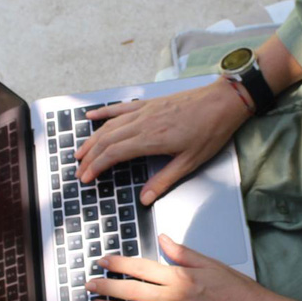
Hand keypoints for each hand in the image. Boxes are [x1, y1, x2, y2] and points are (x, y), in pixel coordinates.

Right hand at [75, 79, 250, 204]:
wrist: (222, 102)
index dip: (96, 166)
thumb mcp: (189, 162)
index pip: (114, 154)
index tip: (86, 177)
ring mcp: (144, 111)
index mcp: (151, 139)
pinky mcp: (149, 103)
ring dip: (92, 139)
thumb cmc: (210, 131)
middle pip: (106, 140)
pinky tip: (91, 116)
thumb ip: (164, 180)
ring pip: (109, 125)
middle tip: (79, 170)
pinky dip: (103, 112)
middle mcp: (142, 123)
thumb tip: (144, 198)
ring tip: (80, 152)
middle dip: (89, 156)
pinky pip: (120, 108)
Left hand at [84, 235, 278, 300]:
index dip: (118, 264)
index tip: (103, 261)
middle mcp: (173, 299)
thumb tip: (165, 239)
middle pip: (131, 292)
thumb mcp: (213, 264)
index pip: (141, 268)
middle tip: (90, 284)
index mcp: (180, 277)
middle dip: (107, 287)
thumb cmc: (240, 291)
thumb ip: (184, 252)